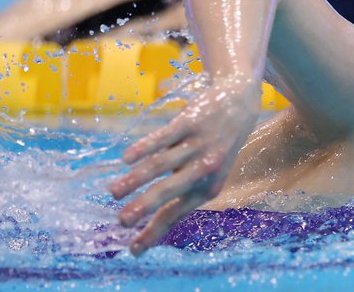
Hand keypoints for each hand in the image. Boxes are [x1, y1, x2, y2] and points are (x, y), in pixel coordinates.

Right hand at [109, 76, 261, 254]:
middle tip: (122, 221)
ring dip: (135, 180)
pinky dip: (143, 148)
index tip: (133, 249)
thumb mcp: (210, 174)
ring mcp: (198, 144)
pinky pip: (163, 137)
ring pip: (161, 164)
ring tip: (114, 192)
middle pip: (168, 191)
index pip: (175, 214)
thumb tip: (145, 215)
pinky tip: (126, 159)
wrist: (240, 103)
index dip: (153, 232)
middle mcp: (205, 168)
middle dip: (144, 208)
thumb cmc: (217, 146)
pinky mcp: (190, 122)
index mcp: (208, 188)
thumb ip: (183, 190)